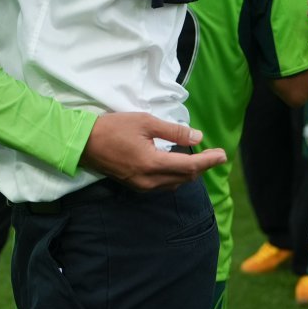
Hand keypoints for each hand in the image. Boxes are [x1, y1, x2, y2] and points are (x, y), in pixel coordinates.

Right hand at [79, 113, 226, 190]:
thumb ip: (173, 131)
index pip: (189, 166)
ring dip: (189, 172)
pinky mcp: (136, 186)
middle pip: (185, 177)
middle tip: (214, 154)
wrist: (84, 143)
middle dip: (202, 167)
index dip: (209, 161)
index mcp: (153, 163)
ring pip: (175, 183)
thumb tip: (198, 138)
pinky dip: (175, 175)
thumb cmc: (114, 128)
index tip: (223, 154)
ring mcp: (143, 186)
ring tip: (198, 158)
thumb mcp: (145, 122)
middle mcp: (150, 180)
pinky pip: (164, 184)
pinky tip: (176, 164)